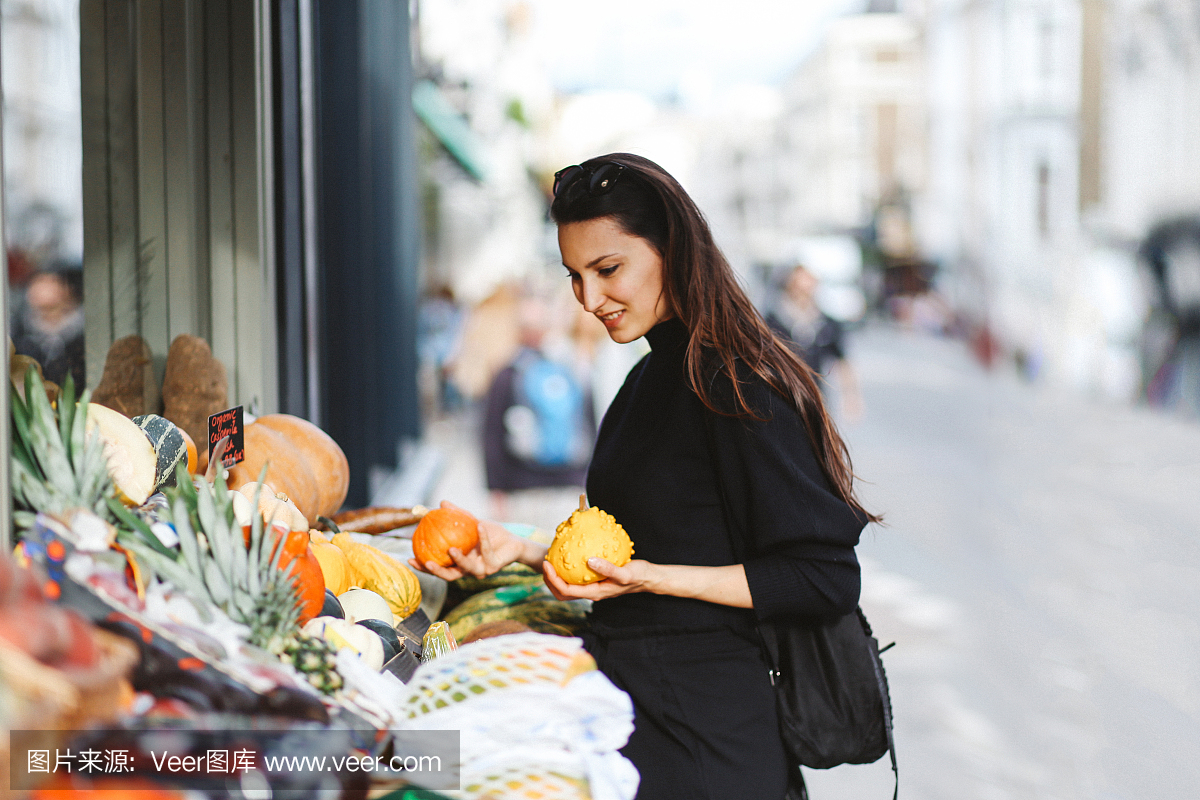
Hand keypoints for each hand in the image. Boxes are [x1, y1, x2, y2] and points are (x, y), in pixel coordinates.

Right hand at [407, 501, 528, 580]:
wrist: (514, 542)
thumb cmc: (491, 534)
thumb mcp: (472, 523)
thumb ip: (457, 515)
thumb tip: (441, 503)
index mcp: (460, 563)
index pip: (439, 568)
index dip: (424, 566)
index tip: (410, 559)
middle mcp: (468, 570)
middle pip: (449, 575)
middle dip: (437, 571)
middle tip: (426, 562)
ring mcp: (481, 570)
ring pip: (467, 569)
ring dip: (459, 560)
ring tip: (452, 549)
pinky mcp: (494, 566)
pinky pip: (486, 551)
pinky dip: (483, 538)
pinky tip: (479, 526)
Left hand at [542, 557, 654, 601]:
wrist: (648, 578)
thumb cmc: (638, 576)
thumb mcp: (625, 572)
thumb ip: (608, 568)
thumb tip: (589, 560)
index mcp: (594, 593)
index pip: (566, 591)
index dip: (552, 579)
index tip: (546, 563)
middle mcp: (591, 593)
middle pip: (562, 593)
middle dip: (549, 581)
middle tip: (544, 563)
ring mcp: (593, 588)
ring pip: (568, 587)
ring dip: (556, 577)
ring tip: (551, 560)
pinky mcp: (596, 581)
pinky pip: (577, 578)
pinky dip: (568, 570)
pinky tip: (569, 555)